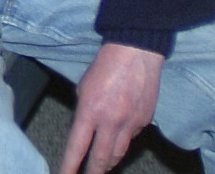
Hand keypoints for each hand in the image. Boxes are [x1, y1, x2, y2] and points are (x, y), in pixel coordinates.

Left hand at [60, 42, 163, 172]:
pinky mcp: (144, 121)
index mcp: (90, 111)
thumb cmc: (105, 66)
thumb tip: (83, 132)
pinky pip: (130, 139)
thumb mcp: (83, 88)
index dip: (69, 166)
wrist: (136, 53)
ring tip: (100, 167)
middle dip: (93, 172)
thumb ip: (83, 113)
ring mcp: (130, 123)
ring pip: (118, 154)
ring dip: (107, 163)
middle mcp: (111, 121)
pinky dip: (121, 143)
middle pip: (101, 159)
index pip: (77, 147)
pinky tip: (116, 141)